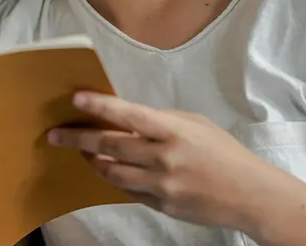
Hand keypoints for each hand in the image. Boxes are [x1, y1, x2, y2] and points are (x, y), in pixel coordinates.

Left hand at [48, 92, 277, 232]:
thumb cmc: (222, 151)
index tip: (76, 99)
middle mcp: (163, 158)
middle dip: (79, 138)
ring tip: (80, 151)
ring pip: (112, 172)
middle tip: (55, 134)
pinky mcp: (161, 206)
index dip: (99, 106)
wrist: (250, 195)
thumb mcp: (193, 123)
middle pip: (110, 146)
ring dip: (92, 160)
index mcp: (172, 131)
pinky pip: (128, 191)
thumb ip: (159, 120)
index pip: (128, 115)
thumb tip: (126, 117)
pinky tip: (105, 169)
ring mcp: (161, 185)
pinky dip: (113, 178)